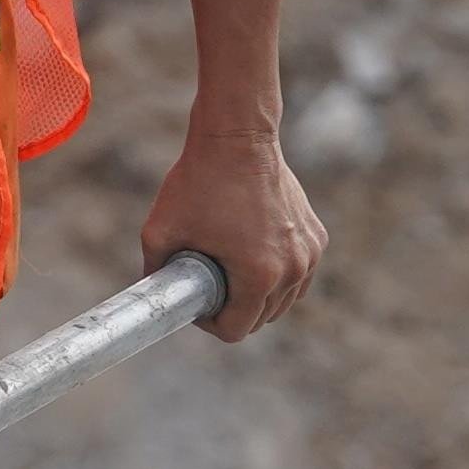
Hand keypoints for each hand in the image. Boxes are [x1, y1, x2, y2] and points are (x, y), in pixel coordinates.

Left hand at [143, 123, 324, 342]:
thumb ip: (153, 271)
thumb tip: (151, 296)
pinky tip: (254, 257)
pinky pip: (298, 275)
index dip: (209, 323)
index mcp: (258, 276)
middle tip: (209, 285)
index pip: (235, 330)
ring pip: (283, 300)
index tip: (196, 302)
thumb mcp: (159, 231)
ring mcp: (309, 254)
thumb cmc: (199, 182)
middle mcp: (292, 270)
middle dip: (233, 309)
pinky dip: (279, 275)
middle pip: (261, 319)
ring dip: (258, 295)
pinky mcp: (317, 237)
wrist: (237, 138)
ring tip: (230, 270)